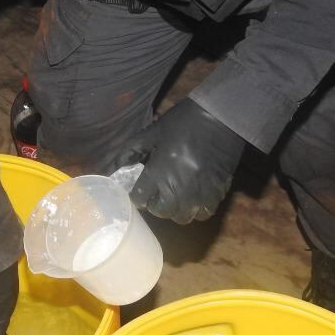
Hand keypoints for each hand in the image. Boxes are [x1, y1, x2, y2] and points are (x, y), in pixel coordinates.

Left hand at [113, 99, 246, 223]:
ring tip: (177, 196)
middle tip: (158, 192)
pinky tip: (195, 196)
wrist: (220, 117)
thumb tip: (114, 165)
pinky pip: (204, 213)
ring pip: (183, 217)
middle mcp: (178, 189)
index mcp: (159, 173)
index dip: (138, 195)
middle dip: (156, 204)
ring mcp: (199, 194)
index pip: (140, 198)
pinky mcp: (217, 193)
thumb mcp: (152, 132)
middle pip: (162, 212)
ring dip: (177, 209)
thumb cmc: (183, 123)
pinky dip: (197, 209)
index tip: (140, 189)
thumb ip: (131, 150)